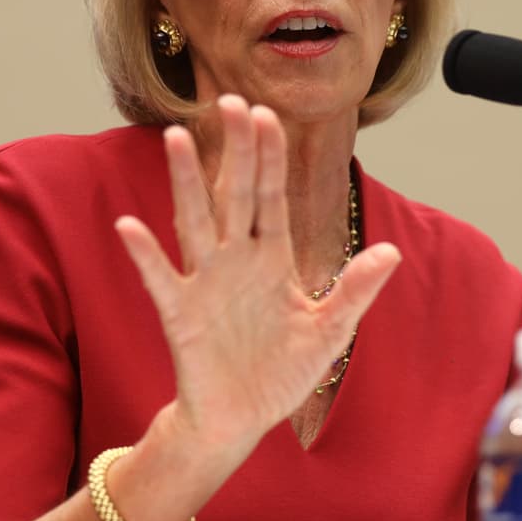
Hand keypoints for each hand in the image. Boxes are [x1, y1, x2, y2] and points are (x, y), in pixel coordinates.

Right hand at [114, 95, 399, 451]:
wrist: (242, 420)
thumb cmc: (282, 372)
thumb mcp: (330, 331)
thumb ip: (356, 290)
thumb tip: (391, 252)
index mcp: (272, 258)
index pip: (272, 195)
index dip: (271, 156)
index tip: (267, 114)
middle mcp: (237, 260)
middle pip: (235, 194)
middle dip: (235, 149)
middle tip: (229, 100)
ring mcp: (206, 283)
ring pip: (195, 221)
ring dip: (187, 182)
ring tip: (178, 138)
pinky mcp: (179, 314)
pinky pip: (161, 278)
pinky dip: (146, 253)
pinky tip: (130, 225)